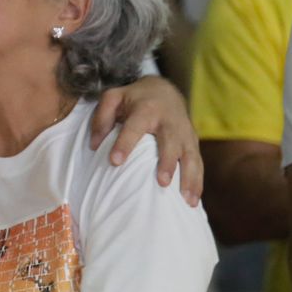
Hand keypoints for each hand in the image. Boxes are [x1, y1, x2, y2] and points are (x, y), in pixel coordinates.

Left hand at [90, 76, 201, 204]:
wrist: (165, 90)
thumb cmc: (134, 98)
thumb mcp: (113, 98)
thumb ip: (101, 118)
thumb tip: (94, 145)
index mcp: (146, 109)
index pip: (134, 127)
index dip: (125, 143)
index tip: (115, 161)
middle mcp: (168, 121)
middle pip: (169, 142)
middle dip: (167, 162)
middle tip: (162, 183)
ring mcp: (184, 132)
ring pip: (190, 155)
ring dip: (190, 178)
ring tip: (186, 200)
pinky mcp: (193, 142)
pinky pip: (198, 162)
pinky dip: (197, 181)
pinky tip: (193, 200)